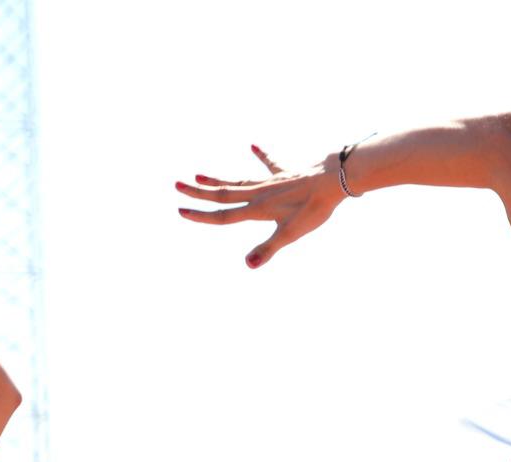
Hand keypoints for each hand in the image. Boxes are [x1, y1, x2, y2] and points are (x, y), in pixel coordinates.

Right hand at [176, 144, 343, 268]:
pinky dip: (261, 156)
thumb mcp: (290, 233)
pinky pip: (270, 164)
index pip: (223, 215)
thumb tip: (247, 265)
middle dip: (199, 193)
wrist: (333, 180)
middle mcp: (259, 193)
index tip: (181, 211)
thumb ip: (268, 249)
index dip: (201, 216)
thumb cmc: (313, 209)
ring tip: (199, 175)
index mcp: (257, 208)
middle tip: (177, 185)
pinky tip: (253, 146)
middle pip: (223, 194)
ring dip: (217, 179)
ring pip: (238, 181)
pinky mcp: (285, 174)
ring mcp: (270, 182)